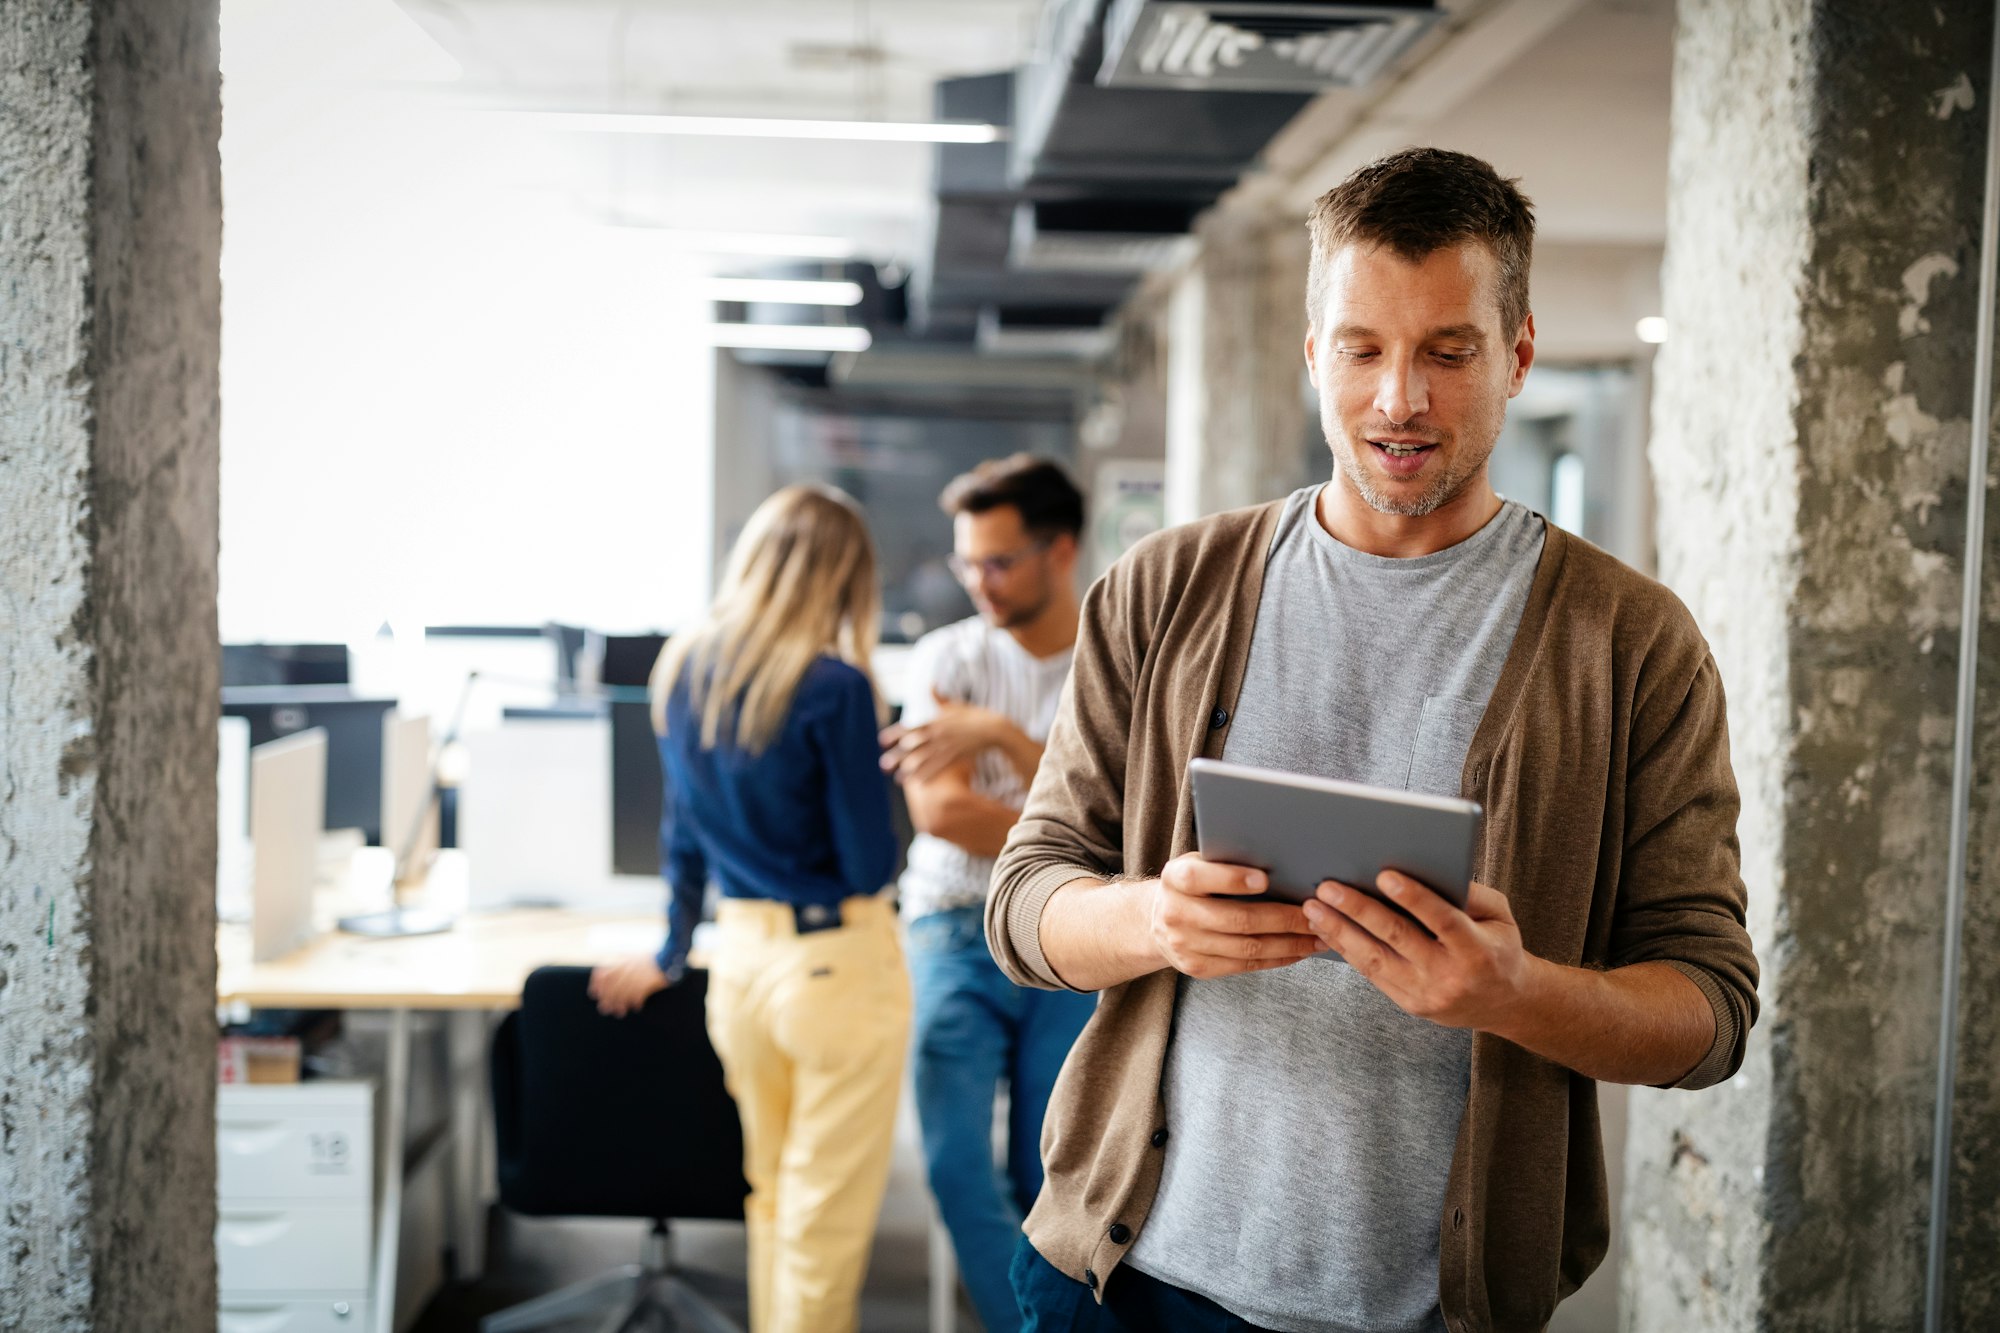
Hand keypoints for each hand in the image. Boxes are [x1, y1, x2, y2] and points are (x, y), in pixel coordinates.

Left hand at [588, 955, 670, 1016]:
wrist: (669, 957)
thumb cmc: (651, 958)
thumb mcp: (632, 955)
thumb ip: (620, 963)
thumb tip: (606, 975)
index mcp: (620, 960)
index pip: (601, 973)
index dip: (596, 985)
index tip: (595, 994)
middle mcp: (625, 968)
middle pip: (610, 988)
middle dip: (607, 1000)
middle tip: (605, 1009)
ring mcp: (635, 976)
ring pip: (622, 995)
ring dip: (620, 1005)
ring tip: (620, 1012)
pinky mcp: (645, 984)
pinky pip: (636, 997)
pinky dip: (635, 1003)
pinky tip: (636, 1007)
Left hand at [879, 688, 1002, 783]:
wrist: (993, 728)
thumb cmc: (973, 715)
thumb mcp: (954, 705)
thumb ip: (939, 698)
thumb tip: (931, 684)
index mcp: (935, 721)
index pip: (910, 727)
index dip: (894, 734)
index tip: (881, 741)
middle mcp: (938, 733)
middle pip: (913, 746)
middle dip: (897, 757)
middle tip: (884, 766)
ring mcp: (947, 745)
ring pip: (924, 759)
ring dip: (909, 770)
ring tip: (898, 780)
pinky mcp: (956, 756)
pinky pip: (939, 767)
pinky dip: (928, 775)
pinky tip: (919, 783)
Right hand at [1145, 852, 1324, 979]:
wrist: (1157, 921)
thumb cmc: (1193, 886)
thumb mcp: (1198, 864)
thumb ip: (1225, 863)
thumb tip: (1280, 863)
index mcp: (1175, 878)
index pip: (1199, 877)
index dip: (1231, 879)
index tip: (1264, 879)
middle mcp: (1175, 913)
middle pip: (1236, 918)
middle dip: (1283, 918)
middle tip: (1315, 914)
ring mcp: (1185, 945)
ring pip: (1247, 947)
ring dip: (1289, 943)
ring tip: (1318, 936)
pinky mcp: (1197, 968)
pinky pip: (1245, 965)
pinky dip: (1277, 958)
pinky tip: (1298, 950)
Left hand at [1301, 874, 1533, 1029]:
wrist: (1505, 1004)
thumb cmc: (1498, 946)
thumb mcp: (1499, 916)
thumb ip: (1471, 893)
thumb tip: (1429, 866)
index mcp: (1477, 950)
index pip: (1442, 920)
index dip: (1414, 898)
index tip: (1384, 874)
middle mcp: (1450, 975)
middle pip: (1398, 938)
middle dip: (1359, 910)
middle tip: (1328, 887)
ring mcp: (1426, 994)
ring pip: (1375, 960)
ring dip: (1340, 931)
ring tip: (1313, 907)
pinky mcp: (1409, 1003)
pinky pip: (1371, 974)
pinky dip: (1346, 950)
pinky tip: (1326, 929)